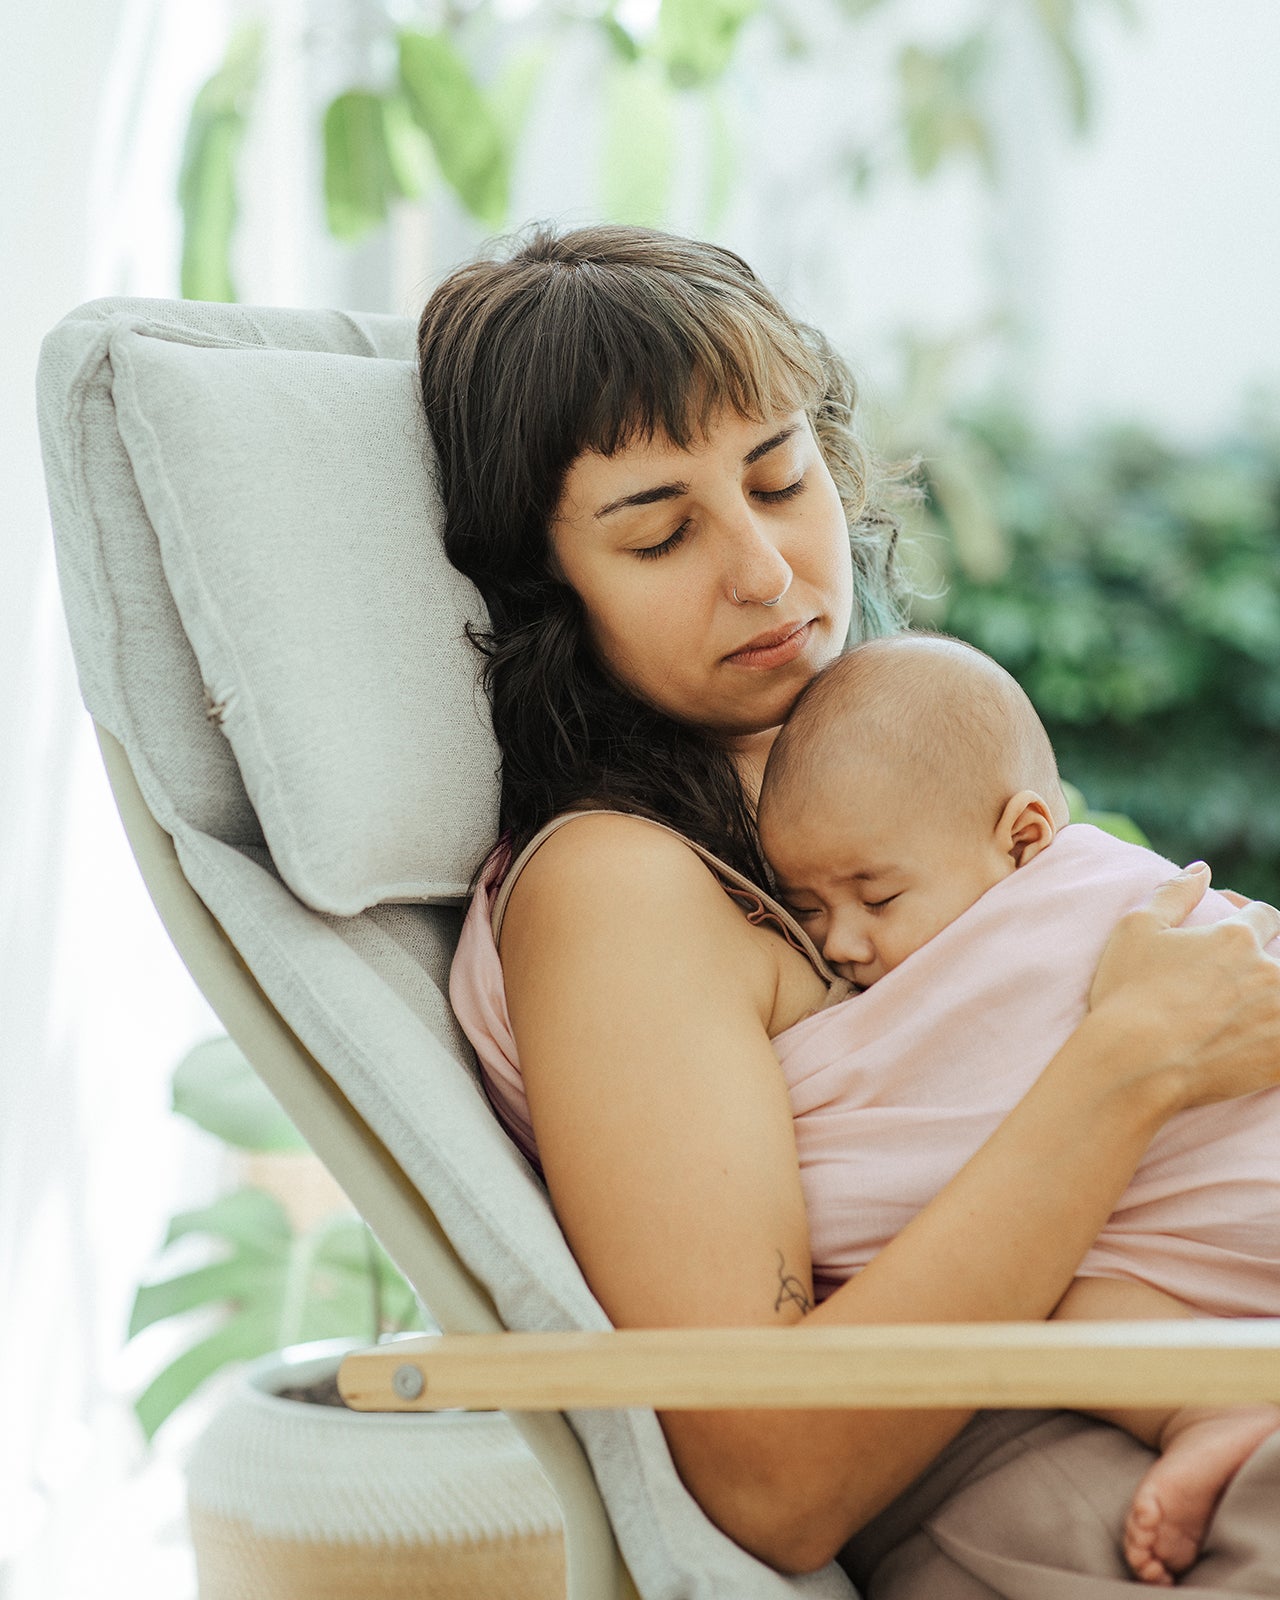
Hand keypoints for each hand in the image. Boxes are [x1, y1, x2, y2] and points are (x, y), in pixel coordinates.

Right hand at [1088, 863, 1279, 1110]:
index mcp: (1235, 938)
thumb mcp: (1137, 928)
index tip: (1234, 930)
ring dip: (1272, 998)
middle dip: (1267, 961)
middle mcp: (1266, 972)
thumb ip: (1174, 892)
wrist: (1136, 1063)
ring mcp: (1278, 1016)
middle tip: (1240, 980)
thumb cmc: (1128, 993)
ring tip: (1249, 1011)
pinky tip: (1258, 1041)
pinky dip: (1275, 1037)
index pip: (1264, 916)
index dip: (1250, 918)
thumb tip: (1203, 868)